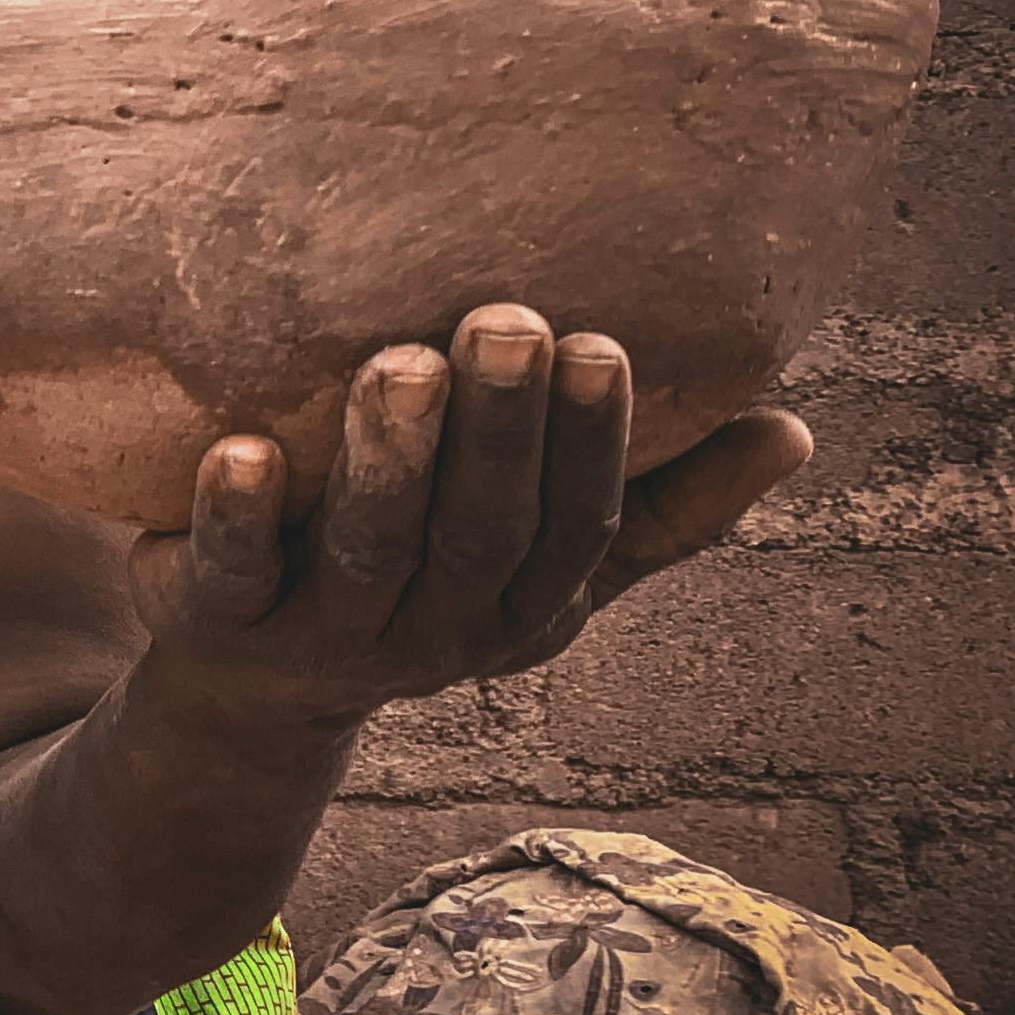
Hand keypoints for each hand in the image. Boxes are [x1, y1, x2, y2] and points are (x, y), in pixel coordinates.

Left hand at [126, 303, 814, 729]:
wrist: (249, 692)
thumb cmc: (418, 582)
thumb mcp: (542, 562)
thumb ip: (661, 506)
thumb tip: (793, 432)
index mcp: (520, 605)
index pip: (577, 529)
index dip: (593, 445)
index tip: (599, 344)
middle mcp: (432, 629)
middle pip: (478, 534)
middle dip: (496, 432)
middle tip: (504, 322)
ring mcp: (324, 634)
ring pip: (369, 550)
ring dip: (389, 458)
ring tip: (399, 363)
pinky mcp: (221, 625)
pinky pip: (234, 573)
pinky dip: (239, 513)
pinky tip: (241, 448)